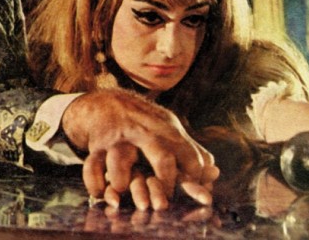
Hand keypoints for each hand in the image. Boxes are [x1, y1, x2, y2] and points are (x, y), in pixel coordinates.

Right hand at [61, 89, 218, 208]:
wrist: (107, 104)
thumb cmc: (146, 125)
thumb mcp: (170, 131)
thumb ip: (192, 152)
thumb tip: (215, 173)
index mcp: (167, 131)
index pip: (188, 155)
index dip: (194, 178)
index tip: (193, 195)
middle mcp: (145, 133)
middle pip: (161, 155)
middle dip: (165, 181)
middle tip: (163, 204)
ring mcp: (119, 138)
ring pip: (120, 158)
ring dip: (122, 181)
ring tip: (124, 196)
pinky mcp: (97, 145)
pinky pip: (93, 165)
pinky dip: (95, 183)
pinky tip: (102, 194)